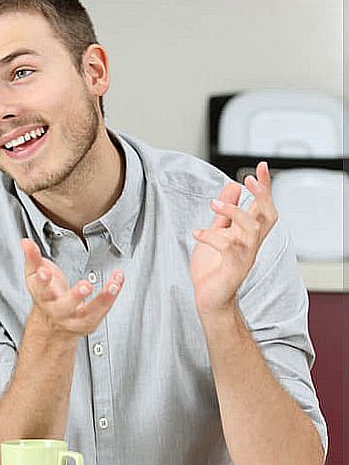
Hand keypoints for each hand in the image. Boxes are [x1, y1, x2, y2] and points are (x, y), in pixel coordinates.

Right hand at [21, 238, 123, 338]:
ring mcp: (74, 319)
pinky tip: (117, 281)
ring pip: (88, 313)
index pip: (40, 290)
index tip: (44, 272)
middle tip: (85, 286)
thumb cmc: (46, 295)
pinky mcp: (89, 322)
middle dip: (75, 297)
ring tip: (112, 285)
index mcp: (43, 297)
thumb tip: (25, 242)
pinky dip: (112, 295)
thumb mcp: (35, 276)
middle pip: (64, 307)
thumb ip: (32, 258)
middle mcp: (57, 311)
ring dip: (102, 299)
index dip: (42, 281)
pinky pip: (103, 310)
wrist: (52, 325)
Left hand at [190, 162, 277, 316]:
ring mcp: (244, 256)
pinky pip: (228, 248)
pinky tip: (196, 233)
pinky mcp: (233, 268)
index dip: (264, 187)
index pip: (263, 206)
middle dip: (261, 195)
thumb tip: (233, 186)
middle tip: (247, 179)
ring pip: (252, 229)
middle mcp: (251, 243)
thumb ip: (224, 212)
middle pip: (268, 215)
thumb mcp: (217, 232)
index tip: (261, 166)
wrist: (209, 298)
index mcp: (248, 234)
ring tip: (214, 203)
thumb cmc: (213, 268)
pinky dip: (211, 237)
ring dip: (234, 212)